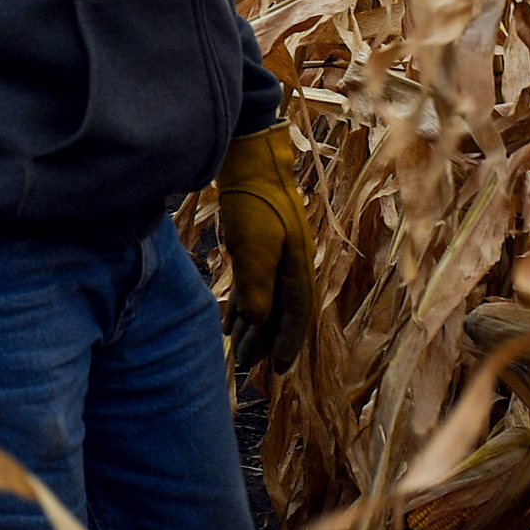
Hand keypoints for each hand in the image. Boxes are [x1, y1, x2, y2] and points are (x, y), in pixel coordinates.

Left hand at [217, 126, 315, 371]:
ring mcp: (276, 254)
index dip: (288, 344)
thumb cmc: (253, 199)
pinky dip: (243, 306)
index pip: (298, 315)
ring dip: (254, 326)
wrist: (249, 158)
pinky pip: (253, 286)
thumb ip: (257, 286)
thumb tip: (259, 322)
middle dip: (268, 340)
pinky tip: (230, 322)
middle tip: (249, 366)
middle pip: (282, 312)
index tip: (277, 371)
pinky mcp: (258, 245)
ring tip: (238, 349)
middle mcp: (291, 264)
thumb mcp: (254, 245)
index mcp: (298, 266)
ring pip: (267, 300)